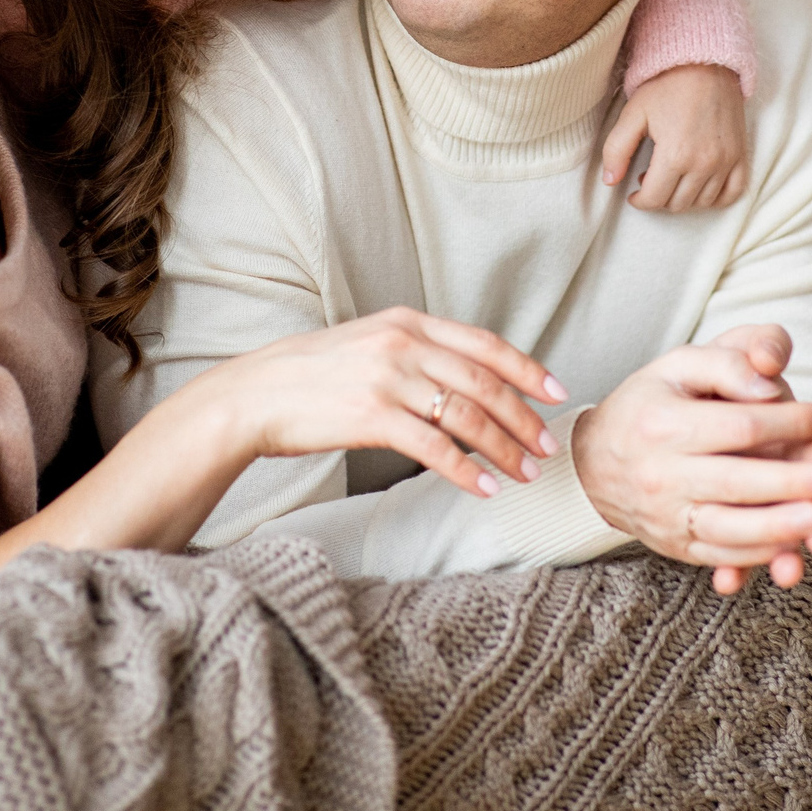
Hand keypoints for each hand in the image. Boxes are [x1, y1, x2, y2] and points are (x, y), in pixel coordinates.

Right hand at [191, 308, 568, 499]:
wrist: (254, 395)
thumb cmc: (309, 375)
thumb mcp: (366, 342)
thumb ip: (412, 351)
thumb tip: (460, 378)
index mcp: (406, 321)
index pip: (483, 343)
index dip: (525, 368)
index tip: (557, 390)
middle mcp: (402, 343)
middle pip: (484, 382)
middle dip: (523, 416)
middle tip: (547, 445)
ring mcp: (388, 378)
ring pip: (466, 416)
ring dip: (503, 448)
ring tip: (524, 473)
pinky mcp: (372, 416)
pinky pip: (434, 448)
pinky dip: (465, 471)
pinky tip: (483, 489)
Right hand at [571, 331, 811, 592]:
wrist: (594, 462)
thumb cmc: (650, 403)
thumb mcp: (679, 364)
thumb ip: (727, 361)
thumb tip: (770, 385)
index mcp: (662, 424)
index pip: (738, 425)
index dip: (788, 421)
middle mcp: (659, 474)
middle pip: (735, 481)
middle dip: (791, 482)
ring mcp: (665, 515)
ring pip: (727, 529)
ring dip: (777, 529)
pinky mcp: (674, 545)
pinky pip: (719, 555)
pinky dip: (757, 556)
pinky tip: (791, 548)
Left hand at [601, 64, 748, 211]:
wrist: (705, 62)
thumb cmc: (667, 85)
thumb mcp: (633, 114)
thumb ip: (616, 150)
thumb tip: (609, 181)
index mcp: (675, 155)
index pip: (654, 199)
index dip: (639, 201)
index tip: (634, 194)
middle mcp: (704, 163)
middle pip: (677, 204)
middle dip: (659, 197)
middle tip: (651, 180)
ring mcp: (726, 161)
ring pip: (703, 202)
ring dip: (684, 198)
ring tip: (673, 178)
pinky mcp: (740, 154)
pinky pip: (734, 192)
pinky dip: (717, 198)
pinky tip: (701, 187)